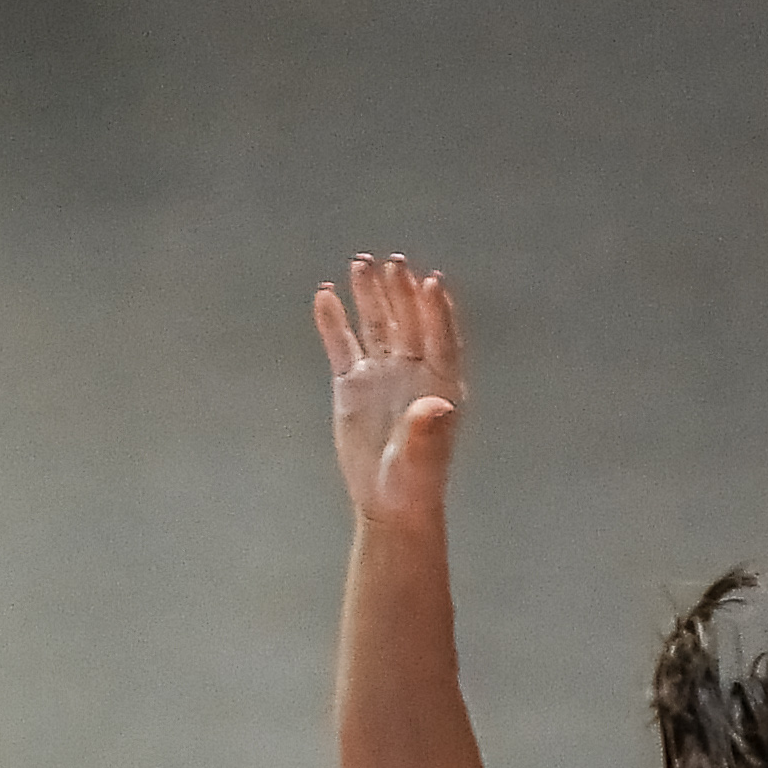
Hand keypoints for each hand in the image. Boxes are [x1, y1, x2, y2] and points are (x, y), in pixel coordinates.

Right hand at [312, 252, 465, 529]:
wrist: (388, 503)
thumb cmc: (414, 485)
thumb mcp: (422, 462)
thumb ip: (428, 433)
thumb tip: (435, 405)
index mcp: (441, 385)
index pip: (442, 340)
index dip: (437, 312)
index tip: (431, 283)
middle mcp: (414, 371)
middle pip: (409, 322)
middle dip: (401, 293)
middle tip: (392, 264)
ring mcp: (382, 373)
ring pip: (377, 325)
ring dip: (370, 295)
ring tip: (361, 264)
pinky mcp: (353, 383)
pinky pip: (343, 345)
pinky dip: (334, 321)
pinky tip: (326, 296)